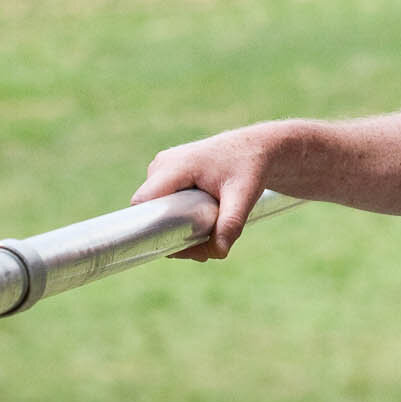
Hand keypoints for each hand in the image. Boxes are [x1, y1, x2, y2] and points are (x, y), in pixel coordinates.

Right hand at [132, 124, 278, 260]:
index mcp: (173, 166)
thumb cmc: (250, 166)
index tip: (172, 247)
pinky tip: (203, 224)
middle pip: (151, 211)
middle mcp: (162, 165)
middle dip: (171, 234)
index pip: (143, 203)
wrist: (257, 148)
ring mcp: (163, 169)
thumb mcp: (244, 195)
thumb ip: (230, 224)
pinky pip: (164, 204)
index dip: (148, 228)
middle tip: (202, 248)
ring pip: (157, 210)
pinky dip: (179, 218)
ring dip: (177, 228)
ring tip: (208, 233)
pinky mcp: (169, 176)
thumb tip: (218, 253)